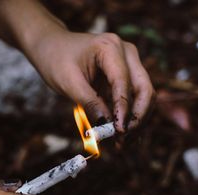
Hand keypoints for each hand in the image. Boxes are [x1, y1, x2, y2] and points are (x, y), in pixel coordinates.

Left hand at [32, 31, 154, 131]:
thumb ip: (88, 103)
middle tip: (124, 140)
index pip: (123, 82)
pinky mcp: (127, 75)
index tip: (119, 132)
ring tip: (123, 144)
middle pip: (144, 89)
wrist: (52, 47)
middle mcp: (126, 52)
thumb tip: (106, 126)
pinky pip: (135, 98)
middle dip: (137, 118)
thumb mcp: (68, 82)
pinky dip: (131, 117)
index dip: (123, 109)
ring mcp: (129, 62)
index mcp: (110, 47)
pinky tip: (126, 137)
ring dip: (137, 121)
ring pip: (144, 96)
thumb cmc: (56, 60)